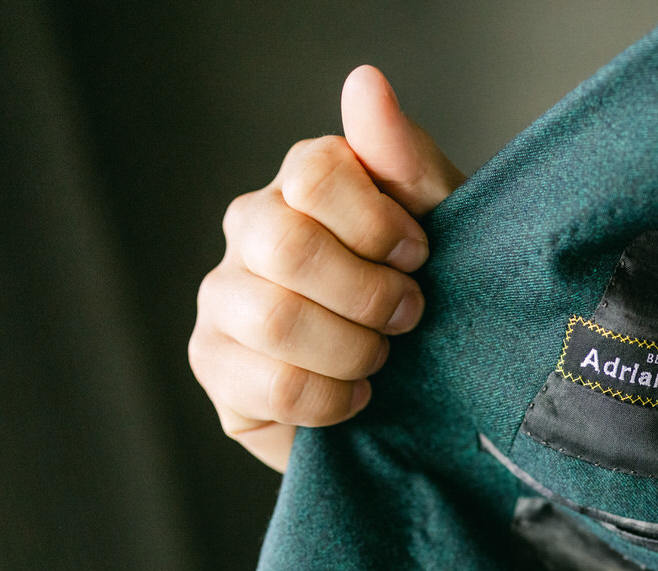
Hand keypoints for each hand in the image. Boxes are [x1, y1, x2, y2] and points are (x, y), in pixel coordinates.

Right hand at [189, 65, 465, 470]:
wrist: (418, 386)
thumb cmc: (426, 293)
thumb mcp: (443, 225)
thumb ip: (406, 160)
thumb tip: (365, 82)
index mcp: (302, 183)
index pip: (312, 173)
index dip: (378, 225)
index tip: (419, 256)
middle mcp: (249, 230)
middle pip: (287, 246)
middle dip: (369, 294)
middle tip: (409, 317)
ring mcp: (221, 298)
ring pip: (276, 320)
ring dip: (354, 350)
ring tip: (380, 358)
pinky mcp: (214, 367)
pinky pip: (272, 386)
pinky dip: (332, 400)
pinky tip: (355, 396)